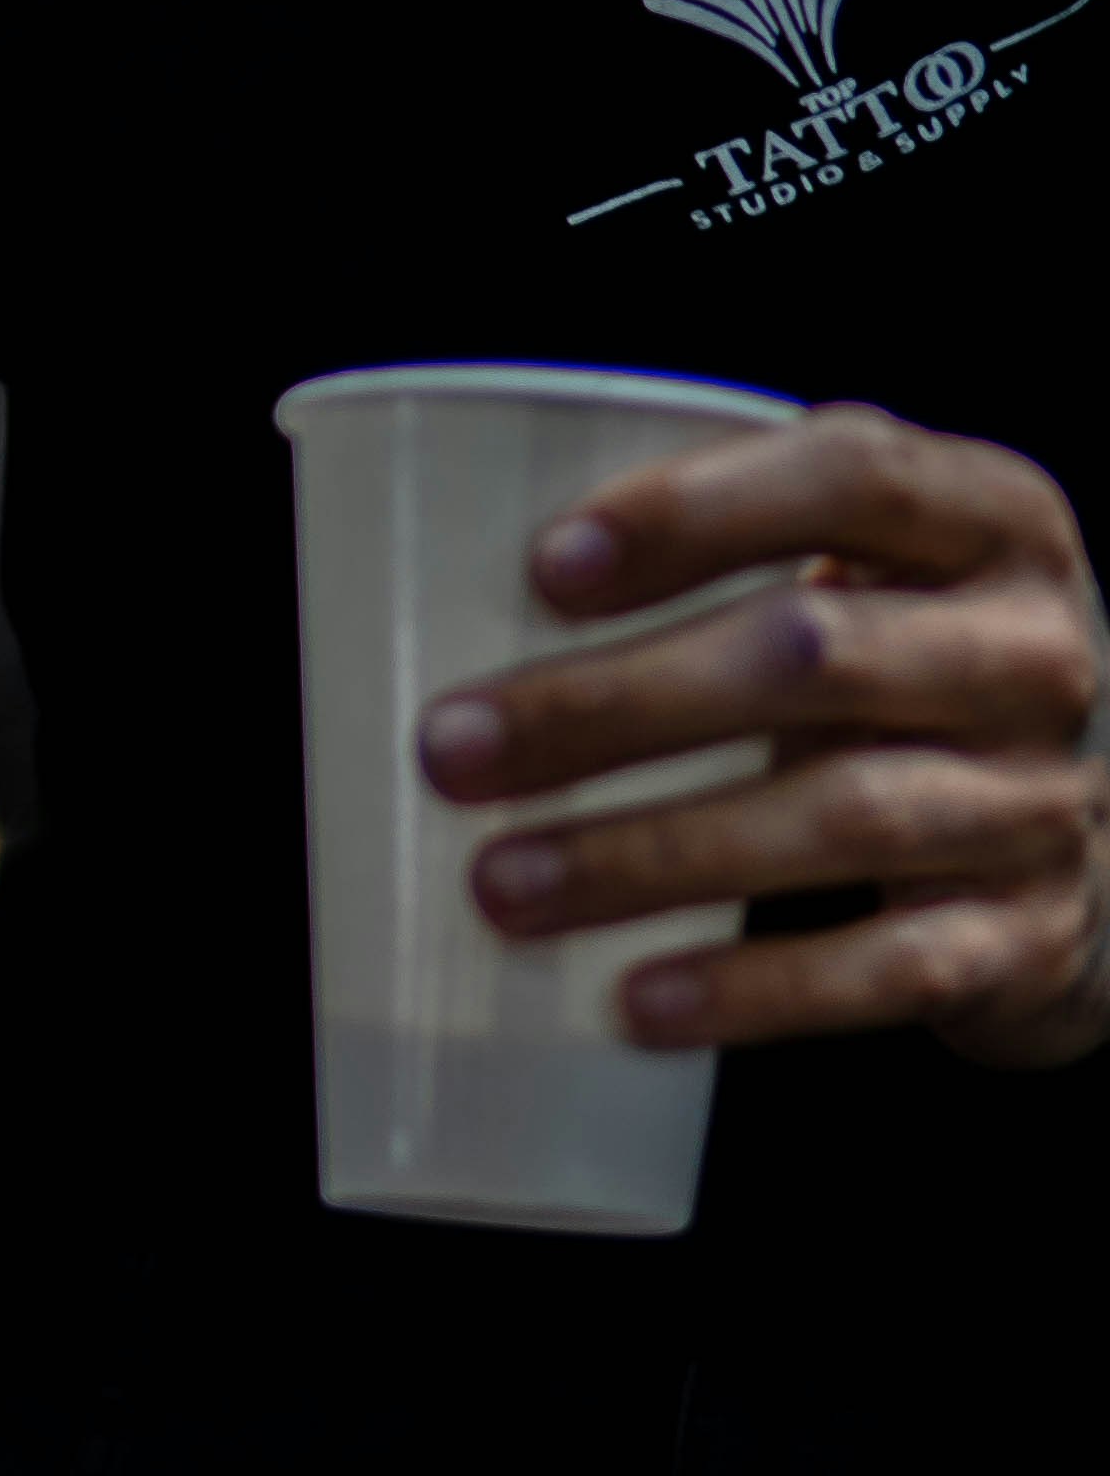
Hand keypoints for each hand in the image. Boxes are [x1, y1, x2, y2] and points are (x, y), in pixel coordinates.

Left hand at [419, 402, 1109, 1066]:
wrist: (1092, 842)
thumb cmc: (904, 675)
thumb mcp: (865, 578)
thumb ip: (724, 555)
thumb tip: (432, 598)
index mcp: (989, 519)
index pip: (852, 474)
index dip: (695, 510)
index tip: (542, 569)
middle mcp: (1035, 649)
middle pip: (815, 654)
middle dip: (614, 703)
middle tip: (450, 750)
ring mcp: (1045, 797)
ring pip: (840, 815)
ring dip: (650, 855)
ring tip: (501, 886)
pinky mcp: (1025, 936)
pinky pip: (888, 968)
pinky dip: (753, 991)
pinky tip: (635, 1002)